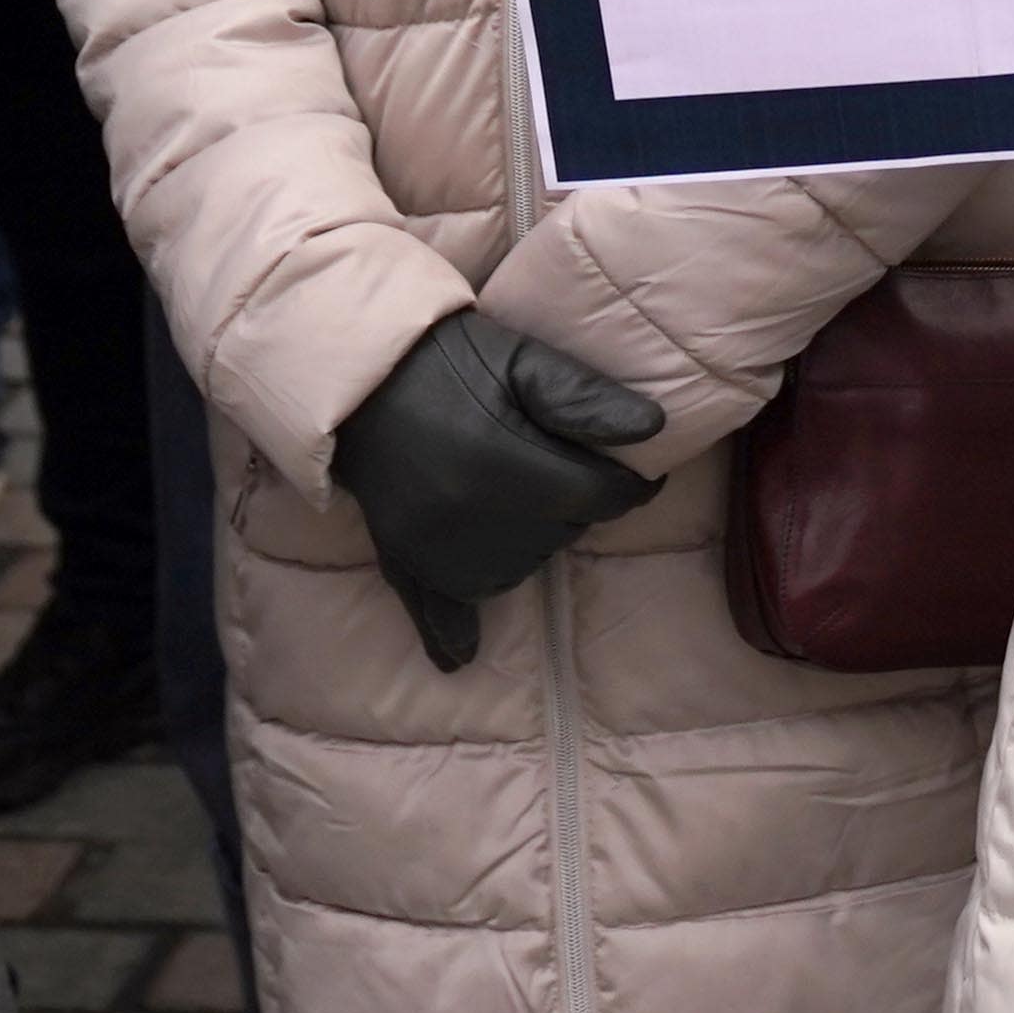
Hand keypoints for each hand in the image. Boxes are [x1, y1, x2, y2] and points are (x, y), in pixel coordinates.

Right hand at [330, 309, 663, 670]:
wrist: (360, 379)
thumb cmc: (450, 361)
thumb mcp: (521, 359)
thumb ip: (584, 396)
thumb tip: (653, 428)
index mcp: (505, 460)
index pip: (596, 497)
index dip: (629, 487)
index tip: (641, 480)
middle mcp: (470, 513)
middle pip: (560, 533)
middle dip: (575, 506)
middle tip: (560, 468)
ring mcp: (433, 543)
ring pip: (516, 569)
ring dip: (533, 544)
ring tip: (521, 501)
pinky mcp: (402, 556)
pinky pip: (441, 606)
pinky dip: (457, 623)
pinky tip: (464, 652)